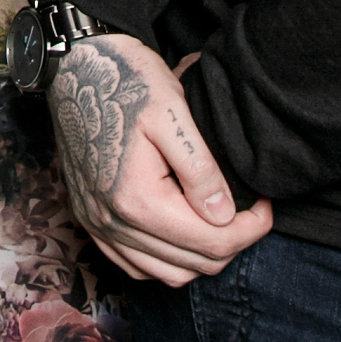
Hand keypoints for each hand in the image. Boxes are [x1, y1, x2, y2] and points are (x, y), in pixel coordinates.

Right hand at [47, 33, 271, 286]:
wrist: (73, 67)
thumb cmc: (125, 79)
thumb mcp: (173, 111)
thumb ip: (201, 169)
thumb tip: (224, 216)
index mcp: (136, 198)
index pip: (212, 243)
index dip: (251, 229)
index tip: (267, 204)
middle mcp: (111, 222)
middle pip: (193, 265)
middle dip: (232, 242)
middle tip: (251, 210)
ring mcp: (97, 224)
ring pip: (166, 274)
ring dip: (200, 256)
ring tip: (219, 220)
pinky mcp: (89, 219)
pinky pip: (135, 264)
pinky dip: (166, 258)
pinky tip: (182, 229)